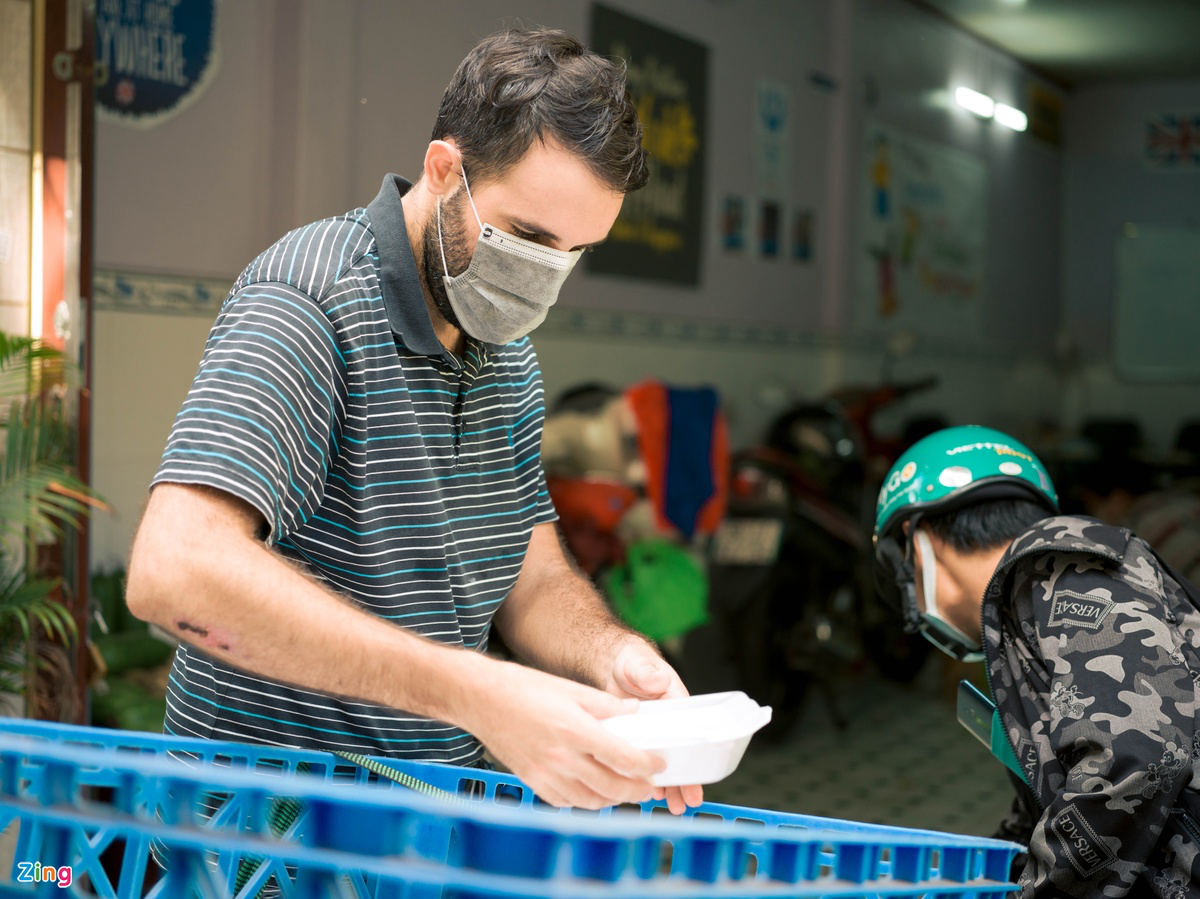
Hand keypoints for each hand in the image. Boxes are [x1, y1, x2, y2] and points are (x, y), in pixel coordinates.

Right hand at [462, 659, 666, 808]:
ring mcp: (546, 774)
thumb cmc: (523, 689)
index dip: (647, 766)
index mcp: (575, 730)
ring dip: (614, 800)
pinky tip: (594, 791)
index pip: (624, 758)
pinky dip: (586, 801)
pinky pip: (567, 801)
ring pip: (591, 801)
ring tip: (626, 790)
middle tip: (650, 787)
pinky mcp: (533, 782)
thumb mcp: (571, 689)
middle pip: (612, 787)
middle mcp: (562, 758)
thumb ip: (607, 706)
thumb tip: (636, 712)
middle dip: (637, 790)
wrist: (481, 699)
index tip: (658, 765)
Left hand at [606, 641, 704, 814]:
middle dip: (686, 779)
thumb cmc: (630, 660)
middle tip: (688, 802)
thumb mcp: (637, 662)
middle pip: (679, 753)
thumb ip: (646, 670)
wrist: (609, 662)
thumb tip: (657, 680)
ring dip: (669, 783)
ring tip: (673, 806)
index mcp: (674, 701)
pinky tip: (646, 793)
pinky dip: (644, 776)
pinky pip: (641, 760)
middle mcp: (666, 719)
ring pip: (662, 761)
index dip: (694, 756)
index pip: (689, 731)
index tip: (698, 777)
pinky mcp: (634, 737)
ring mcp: (650, 730)